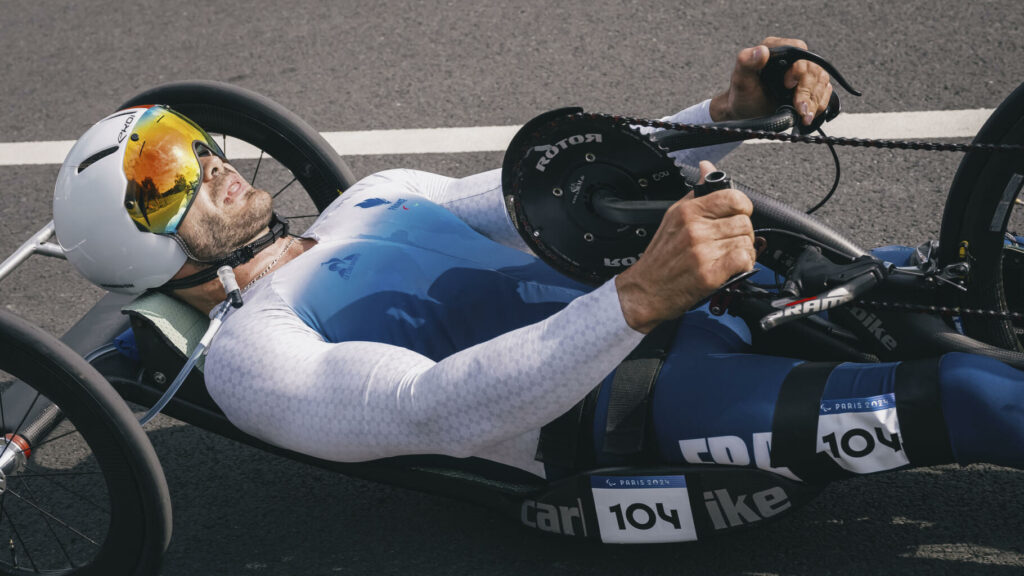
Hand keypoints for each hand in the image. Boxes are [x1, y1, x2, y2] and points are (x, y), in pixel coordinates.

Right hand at [615, 161, 755, 332]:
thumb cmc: (660, 257)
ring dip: (743, 251)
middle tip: (730, 242)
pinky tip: (731, 267)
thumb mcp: (673, 216)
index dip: (742, 207)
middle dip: (743, 234)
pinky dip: (744, 265)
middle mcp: (695, 230)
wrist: (645, 290)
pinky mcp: (709, 275)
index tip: (736, 215)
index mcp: (687, 212)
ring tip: (728, 256)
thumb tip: (707, 168)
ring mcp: (702, 252)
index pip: (733, 197)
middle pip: (744, 222)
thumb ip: (696, 192)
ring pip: (746, 242)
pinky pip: (744, 260)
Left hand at [709, 37, 833, 126]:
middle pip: (814, 68)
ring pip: (822, 82)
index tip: (787, 85)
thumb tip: (761, 51)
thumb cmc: (743, 95)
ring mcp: (804, 74)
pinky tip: (808, 115)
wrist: (747, 113)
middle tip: (799, 107)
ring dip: (815, 101)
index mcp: (777, 49)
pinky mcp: (811, 87)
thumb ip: (746, 62)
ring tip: (804, 115)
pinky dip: (819, 105)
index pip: (799, 49)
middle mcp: (793, 59)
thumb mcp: (740, 79)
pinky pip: (825, 93)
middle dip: (807, 91)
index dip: (798, 68)